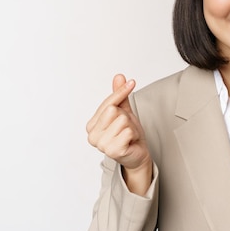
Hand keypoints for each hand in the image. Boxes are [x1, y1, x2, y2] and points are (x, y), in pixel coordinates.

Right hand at [86, 74, 151, 193]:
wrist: (137, 154)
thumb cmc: (128, 134)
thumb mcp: (124, 111)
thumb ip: (119, 95)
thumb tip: (119, 76)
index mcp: (92, 125)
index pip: (107, 102)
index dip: (121, 92)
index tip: (132, 82)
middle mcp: (92, 135)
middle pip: (114, 110)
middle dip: (126, 117)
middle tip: (126, 127)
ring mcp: (101, 144)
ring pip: (122, 120)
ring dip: (131, 127)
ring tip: (128, 135)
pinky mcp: (113, 151)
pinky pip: (128, 131)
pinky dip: (133, 135)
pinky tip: (130, 142)